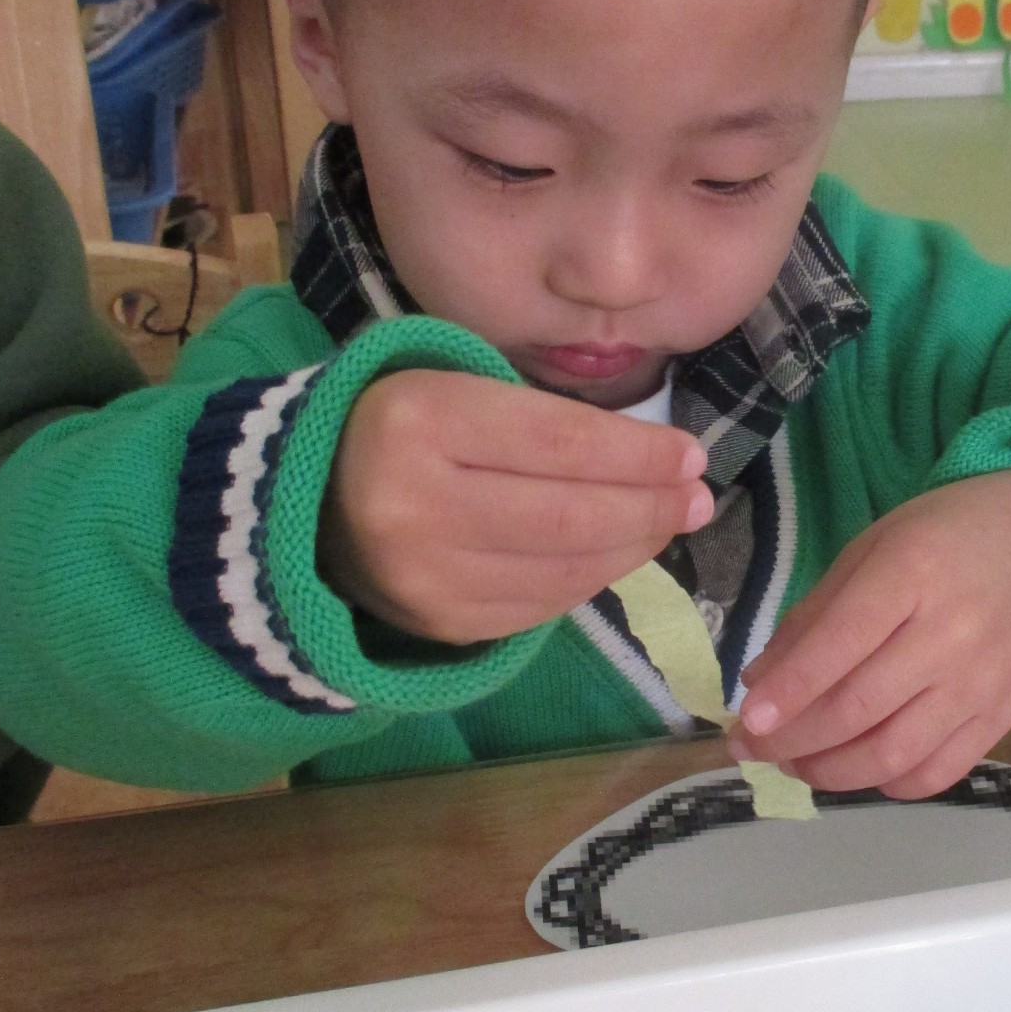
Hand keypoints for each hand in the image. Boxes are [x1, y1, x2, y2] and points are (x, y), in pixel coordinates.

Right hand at [318, 370, 710, 643]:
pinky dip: (591, 580)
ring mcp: (425, 575)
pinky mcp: (439, 622)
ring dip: (633, 548)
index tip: (691, 456)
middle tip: (698, 498)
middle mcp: (414, 503)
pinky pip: (541, 606)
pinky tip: (617, 556)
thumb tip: (665, 464)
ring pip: (564, 569)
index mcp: (421, 420)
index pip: (561, 443)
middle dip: (650, 507)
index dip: (639, 455)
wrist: (312, 499)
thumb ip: (549, 421)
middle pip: (570, 515)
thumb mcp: (462, 389)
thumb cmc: (408, 426)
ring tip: (668, 524)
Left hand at [731, 470, 1010, 799]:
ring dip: (830, 771)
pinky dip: (888, 783)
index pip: (840, 644)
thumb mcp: (869, 550)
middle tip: (750, 748)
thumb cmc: (941, 538)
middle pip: (860, 709)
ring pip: (894, 753)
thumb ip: (813, 616)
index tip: (745, 722)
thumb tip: (759, 683)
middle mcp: (952, 633)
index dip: (788, 691)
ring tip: (795, 763)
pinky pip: (939, 772)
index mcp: (911, 573)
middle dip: (792, 740)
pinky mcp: (1002, 716)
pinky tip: (857, 769)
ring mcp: (982, 682)